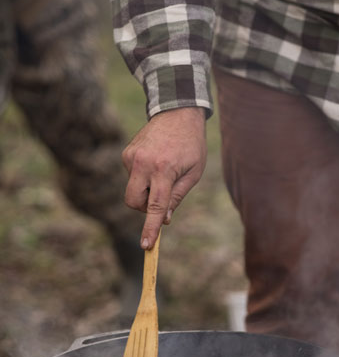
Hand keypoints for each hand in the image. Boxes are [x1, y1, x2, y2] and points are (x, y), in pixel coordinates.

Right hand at [122, 108, 206, 248]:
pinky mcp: (126, 153)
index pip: (155, 206)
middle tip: (161, 200)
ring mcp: (131, 157)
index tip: (146, 245)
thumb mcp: (193, 173)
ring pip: (133, 190)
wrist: (177, 112)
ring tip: (163, 170)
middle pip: (134, 202)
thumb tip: (163, 218)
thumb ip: (177, 197)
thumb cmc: (191, 144)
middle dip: (145, 208)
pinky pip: (132, 177)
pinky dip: (143, 177)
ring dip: (146, 190)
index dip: (150, 228)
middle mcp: (143, 164)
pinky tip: (155, 161)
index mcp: (164, 170)